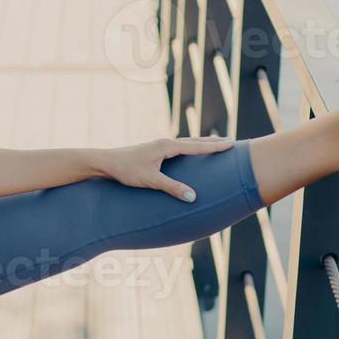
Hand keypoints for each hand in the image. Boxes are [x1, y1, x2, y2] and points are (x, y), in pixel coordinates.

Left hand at [98, 136, 233, 200]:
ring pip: (187, 143)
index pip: (196, 146)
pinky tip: (192, 152)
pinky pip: (179, 147)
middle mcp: (165, 143)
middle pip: (194, 141)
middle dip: (212, 142)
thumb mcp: (150, 180)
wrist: (106, 162)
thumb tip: (193, 197)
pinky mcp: (155, 150)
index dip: (214, 148)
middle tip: (231, 143)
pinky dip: (191, 147)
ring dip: (202, 144)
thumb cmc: (126, 170)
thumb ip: (172, 188)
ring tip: (216, 144)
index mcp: (166, 146)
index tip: (231, 145)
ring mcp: (160, 145)